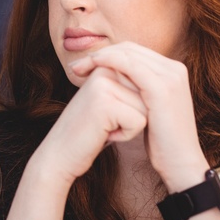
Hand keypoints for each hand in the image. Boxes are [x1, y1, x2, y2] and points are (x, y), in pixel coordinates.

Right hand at [29, 66, 146, 185]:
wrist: (61, 154)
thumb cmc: (91, 131)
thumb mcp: (111, 102)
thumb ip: (129, 85)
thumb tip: (159, 80)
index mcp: (106, 65)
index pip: (145, 83)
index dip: (134, 105)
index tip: (109, 113)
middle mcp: (104, 69)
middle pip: (148, 93)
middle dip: (135, 114)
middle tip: (107, 122)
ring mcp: (103, 84)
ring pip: (146, 107)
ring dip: (131, 125)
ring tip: (106, 127)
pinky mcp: (105, 103)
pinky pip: (139, 121)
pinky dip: (126, 135)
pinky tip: (105, 134)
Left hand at [69, 43, 208, 190]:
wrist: (180, 163)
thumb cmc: (161, 140)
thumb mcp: (149, 108)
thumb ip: (137, 89)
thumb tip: (113, 77)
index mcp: (172, 70)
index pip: (134, 51)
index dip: (107, 54)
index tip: (84, 66)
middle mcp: (174, 68)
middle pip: (130, 49)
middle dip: (100, 54)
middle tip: (76, 66)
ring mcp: (170, 76)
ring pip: (128, 53)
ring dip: (100, 57)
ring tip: (78, 69)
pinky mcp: (162, 88)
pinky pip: (129, 65)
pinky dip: (108, 62)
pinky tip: (93, 69)